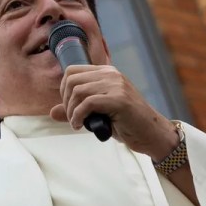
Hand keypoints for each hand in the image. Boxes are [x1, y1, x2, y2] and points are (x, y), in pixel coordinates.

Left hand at [50, 65, 177, 159]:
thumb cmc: (127, 123)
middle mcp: (111, 74)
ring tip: (77, 123)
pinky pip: (87, 103)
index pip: (72, 71)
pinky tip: (80, 125)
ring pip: (78, 91)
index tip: (69, 107)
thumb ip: (76, 109)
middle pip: (71, 79)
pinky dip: (78, 116)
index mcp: (106, 72)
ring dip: (72, 111)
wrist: (152, 134)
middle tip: (72, 117)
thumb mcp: (98, 113)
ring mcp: (116, 85)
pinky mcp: (119, 99)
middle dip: (66, 101)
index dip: (64, 90)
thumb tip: (52, 112)